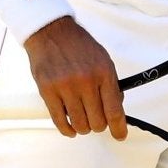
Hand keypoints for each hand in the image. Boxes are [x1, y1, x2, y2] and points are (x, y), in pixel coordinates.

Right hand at [24, 18, 127, 139]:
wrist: (51, 31)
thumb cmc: (78, 46)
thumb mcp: (103, 60)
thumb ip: (110, 85)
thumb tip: (115, 111)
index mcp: (103, 72)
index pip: (114, 110)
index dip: (119, 128)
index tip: (120, 135)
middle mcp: (85, 81)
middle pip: (97, 122)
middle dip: (99, 125)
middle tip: (96, 119)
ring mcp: (65, 87)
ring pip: (80, 125)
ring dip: (83, 127)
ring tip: (82, 119)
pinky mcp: (47, 91)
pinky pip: (60, 121)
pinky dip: (67, 129)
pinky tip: (70, 127)